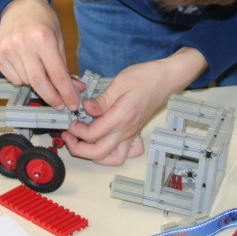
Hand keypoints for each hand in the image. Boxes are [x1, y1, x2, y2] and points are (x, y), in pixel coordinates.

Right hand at [0, 0, 80, 109]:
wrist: (19, 4)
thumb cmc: (43, 20)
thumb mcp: (59, 38)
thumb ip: (64, 65)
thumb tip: (74, 90)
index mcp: (43, 38)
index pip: (57, 74)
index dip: (66, 93)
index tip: (72, 104)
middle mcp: (24, 43)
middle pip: (39, 82)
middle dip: (52, 97)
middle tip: (60, 104)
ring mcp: (8, 49)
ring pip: (26, 81)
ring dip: (37, 84)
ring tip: (41, 71)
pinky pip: (13, 78)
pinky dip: (22, 78)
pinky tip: (26, 65)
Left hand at [62, 47, 206, 164]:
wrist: (167, 78)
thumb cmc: (146, 77)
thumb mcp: (120, 83)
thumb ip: (101, 101)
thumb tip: (85, 109)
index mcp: (121, 117)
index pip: (92, 134)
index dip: (75, 130)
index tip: (69, 120)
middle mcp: (127, 130)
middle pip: (98, 152)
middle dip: (78, 148)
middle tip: (68, 135)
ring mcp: (132, 134)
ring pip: (112, 158)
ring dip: (94, 155)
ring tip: (83, 142)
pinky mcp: (136, 132)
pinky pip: (127, 153)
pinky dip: (114, 153)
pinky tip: (105, 142)